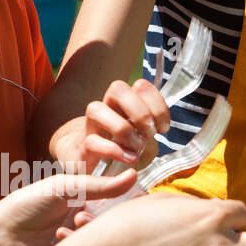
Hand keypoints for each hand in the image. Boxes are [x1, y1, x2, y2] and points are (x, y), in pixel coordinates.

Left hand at [0, 170, 139, 245]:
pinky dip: (78, 241)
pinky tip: (59, 237)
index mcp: (85, 200)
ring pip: (105, 236)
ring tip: (75, 222)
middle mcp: (86, 220)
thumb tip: (134, 176)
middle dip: (108, 215)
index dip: (126, 198)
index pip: (116, 199)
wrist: (1, 236)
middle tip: (88, 213)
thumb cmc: (28, 205)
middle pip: (114, 219)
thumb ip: (100, 186)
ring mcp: (82, 240)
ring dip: (92, 227)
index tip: (135, 196)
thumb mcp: (65, 187)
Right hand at [54, 79, 170, 170]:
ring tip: (137, 148)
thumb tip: (163, 127)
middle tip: (149, 134)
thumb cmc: (120, 146)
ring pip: (96, 109)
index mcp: (124, 102)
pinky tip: (128, 158)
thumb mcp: (141, 136)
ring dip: (124, 130)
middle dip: (140, 112)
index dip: (157, 104)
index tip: (163, 127)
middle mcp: (106, 107)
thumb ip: (151, 127)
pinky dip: (114, 151)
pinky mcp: (82, 147)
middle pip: (117, 88)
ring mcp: (90, 125)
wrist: (85, 159)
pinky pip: (92, 141)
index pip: (140, 86)